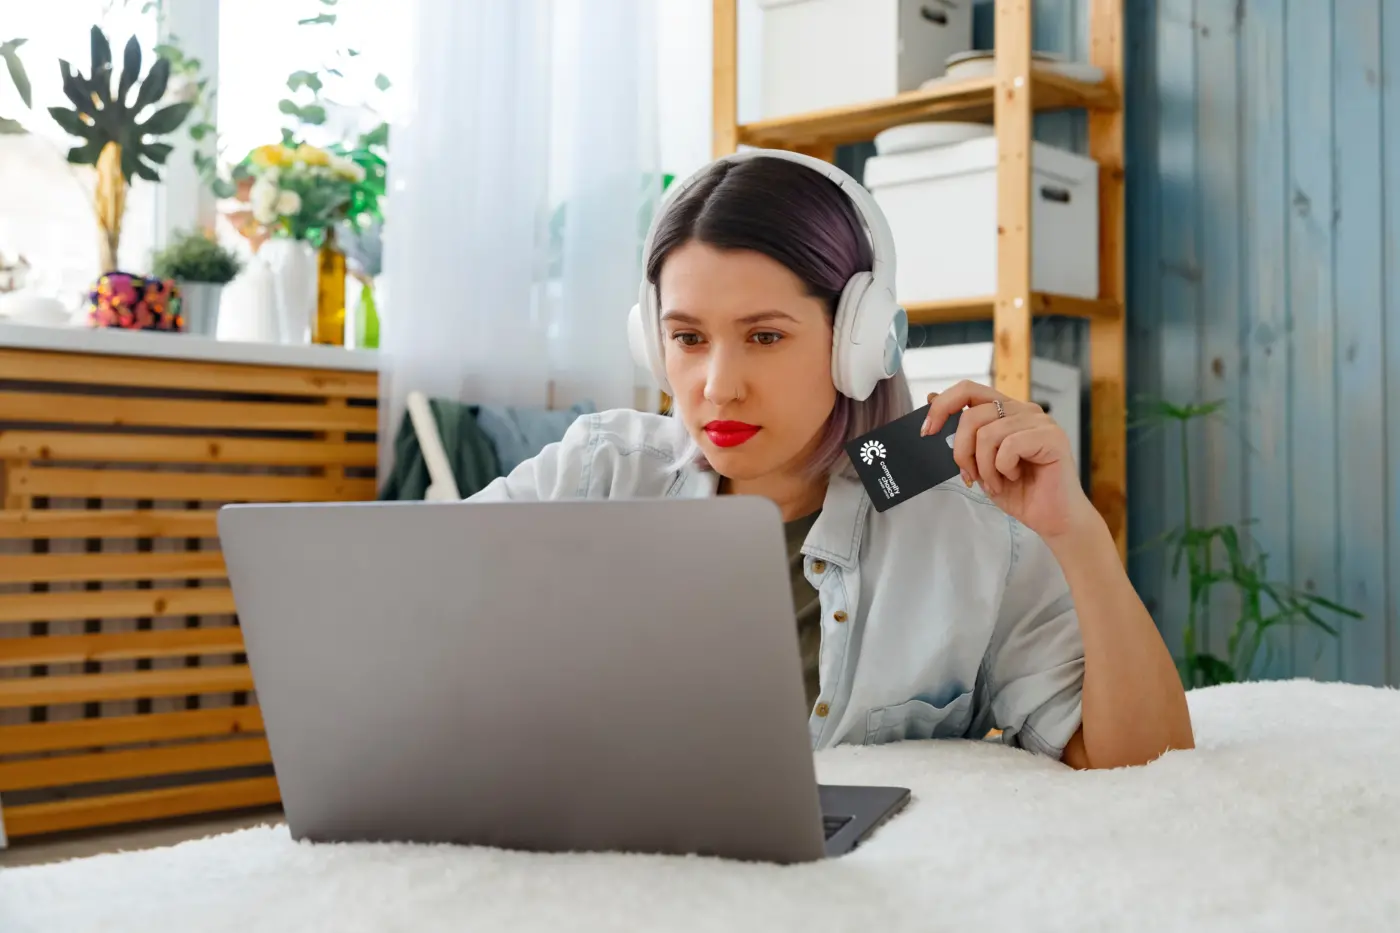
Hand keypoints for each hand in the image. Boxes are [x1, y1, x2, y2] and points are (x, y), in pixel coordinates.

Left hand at [920, 380, 1098, 541]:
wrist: (1051, 518)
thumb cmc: (1020, 491)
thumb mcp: (980, 463)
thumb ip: (963, 435)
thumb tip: (932, 398)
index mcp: (1006, 411)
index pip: (968, 390)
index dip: (942, 406)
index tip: (927, 431)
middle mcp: (1024, 410)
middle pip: (972, 414)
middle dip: (962, 451)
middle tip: (969, 475)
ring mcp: (1040, 421)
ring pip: (987, 433)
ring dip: (985, 467)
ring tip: (997, 482)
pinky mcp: (1052, 436)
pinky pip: (1009, 446)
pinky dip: (1003, 469)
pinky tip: (1014, 478)